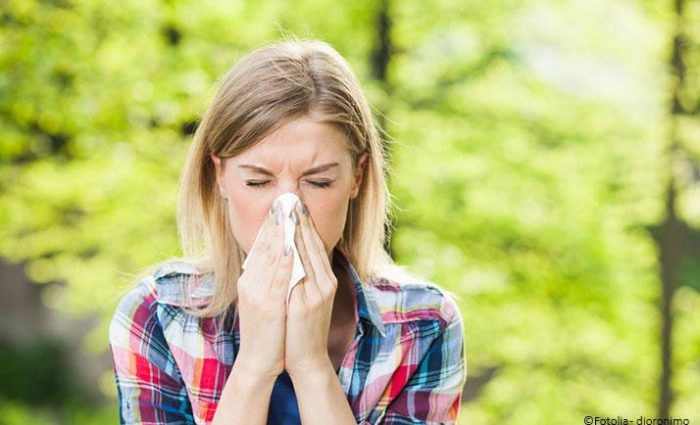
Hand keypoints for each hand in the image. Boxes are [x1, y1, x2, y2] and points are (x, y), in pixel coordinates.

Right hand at [234, 201, 292, 379]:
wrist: (259, 361)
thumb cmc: (267, 331)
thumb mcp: (263, 299)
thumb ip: (267, 278)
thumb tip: (276, 257)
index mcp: (249, 280)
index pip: (261, 246)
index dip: (271, 224)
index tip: (280, 204)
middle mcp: (250, 283)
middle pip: (264, 246)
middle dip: (275, 221)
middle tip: (284, 198)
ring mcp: (257, 294)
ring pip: (270, 257)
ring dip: (280, 233)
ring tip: (287, 213)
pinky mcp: (268, 306)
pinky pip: (277, 278)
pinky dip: (283, 260)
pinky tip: (289, 245)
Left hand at [285, 201, 337, 377]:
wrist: (306, 358)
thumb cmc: (302, 328)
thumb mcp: (306, 298)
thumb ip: (303, 276)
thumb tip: (292, 253)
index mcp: (325, 280)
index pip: (314, 245)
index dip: (305, 223)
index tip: (295, 204)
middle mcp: (325, 283)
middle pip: (313, 245)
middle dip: (301, 221)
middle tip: (291, 198)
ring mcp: (318, 293)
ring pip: (307, 255)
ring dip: (296, 232)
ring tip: (287, 212)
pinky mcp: (308, 303)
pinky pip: (300, 273)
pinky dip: (293, 256)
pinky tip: (285, 242)